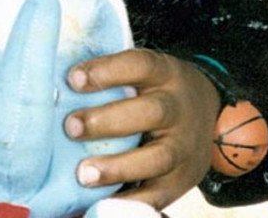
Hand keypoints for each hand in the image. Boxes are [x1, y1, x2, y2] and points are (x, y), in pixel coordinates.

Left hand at [64, 49, 219, 211]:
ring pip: (158, 157)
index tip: (72, 79)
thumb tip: (58, 84)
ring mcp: (185, 146)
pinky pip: (160, 194)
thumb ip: (112, 76)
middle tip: (71, 127)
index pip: (139, 64)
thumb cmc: (156, 89)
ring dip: (119, 167)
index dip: (106, 71)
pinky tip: (103, 202)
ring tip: (83, 173)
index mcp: (165, 73)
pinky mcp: (183, 179)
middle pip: (150, 112)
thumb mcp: (145, 72)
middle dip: (107, 121)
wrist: (209, 112)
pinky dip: (132, 201)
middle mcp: (178, 107)